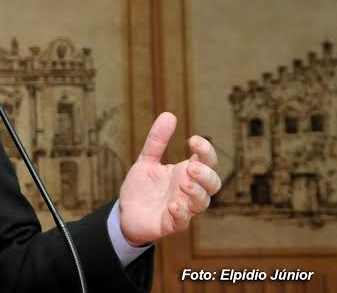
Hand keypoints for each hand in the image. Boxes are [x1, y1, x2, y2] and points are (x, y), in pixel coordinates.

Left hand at [118, 112, 221, 245]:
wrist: (125, 214)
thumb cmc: (142, 188)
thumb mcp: (146, 160)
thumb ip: (157, 141)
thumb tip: (169, 114)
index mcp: (185, 173)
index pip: (207, 161)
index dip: (206, 150)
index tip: (192, 140)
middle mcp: (188, 190)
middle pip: (213, 183)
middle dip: (206, 174)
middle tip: (190, 168)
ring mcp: (182, 208)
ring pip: (202, 202)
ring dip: (196, 192)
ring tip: (183, 183)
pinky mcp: (171, 224)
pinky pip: (183, 221)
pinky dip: (181, 213)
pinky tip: (172, 205)